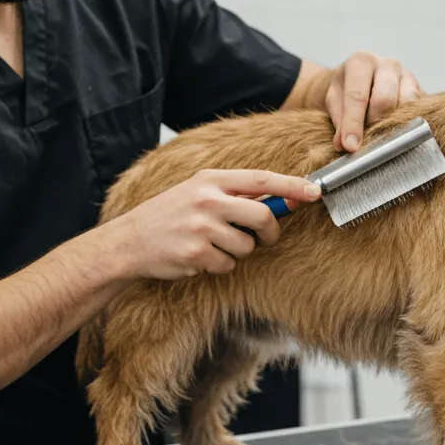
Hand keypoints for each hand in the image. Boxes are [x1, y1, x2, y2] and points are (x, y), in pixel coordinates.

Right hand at [106, 170, 321, 279]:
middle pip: (263, 216)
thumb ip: (235, 194)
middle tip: (264, 238)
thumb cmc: (169, 215)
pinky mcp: (196, 253)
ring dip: (237, 252)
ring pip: (247, 246)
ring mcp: (202, 227)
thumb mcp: (197, 192)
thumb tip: (282, 200)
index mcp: (210, 179)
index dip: (292, 185)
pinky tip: (198, 258)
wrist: (129, 241)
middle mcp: (207, 199)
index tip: (316, 192)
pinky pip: (228, 265)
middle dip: (270, 232)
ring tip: (212, 246)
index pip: (262, 179)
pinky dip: (219, 266)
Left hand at [322, 51, 421, 151]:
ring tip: (380, 131)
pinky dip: (406, 122)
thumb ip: (338, 121)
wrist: (363, 76)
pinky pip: (418, 109)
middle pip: (385, 99)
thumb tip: (343, 144)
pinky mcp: (420, 88)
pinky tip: (395, 128)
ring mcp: (407, 75)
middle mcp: (387, 65)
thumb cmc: (347, 88)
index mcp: (361, 62)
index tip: (351, 146)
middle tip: (366, 137)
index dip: (353, 123)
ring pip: (406, 104)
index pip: (358, 96)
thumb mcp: (334, 100)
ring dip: (392, 123)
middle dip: (374, 123)